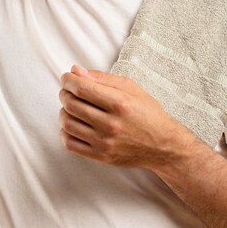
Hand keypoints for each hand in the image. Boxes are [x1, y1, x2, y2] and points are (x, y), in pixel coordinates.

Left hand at [58, 65, 191, 168]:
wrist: (162, 145)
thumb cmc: (147, 112)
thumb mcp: (130, 87)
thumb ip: (101, 78)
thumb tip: (75, 71)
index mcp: (119, 103)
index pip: (81, 88)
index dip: (68, 80)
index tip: (67, 77)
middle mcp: (111, 124)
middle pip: (72, 104)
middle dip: (64, 93)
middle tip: (68, 91)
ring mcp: (105, 142)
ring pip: (67, 123)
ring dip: (64, 111)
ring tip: (71, 107)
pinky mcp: (100, 156)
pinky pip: (70, 144)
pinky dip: (65, 132)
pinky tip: (74, 125)